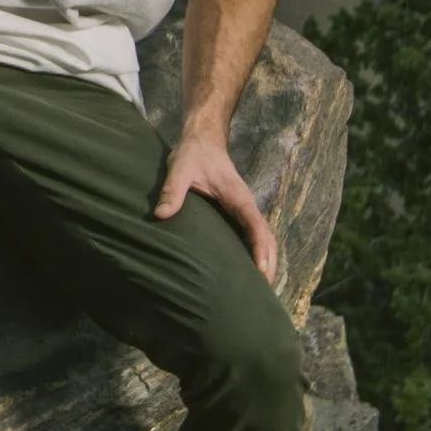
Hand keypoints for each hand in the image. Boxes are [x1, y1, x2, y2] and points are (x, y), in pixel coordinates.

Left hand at [153, 128, 279, 285]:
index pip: (255, 225)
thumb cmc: (193, 154)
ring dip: (266, 259)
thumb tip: (162, 214)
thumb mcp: (179, 169)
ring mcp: (243, 209)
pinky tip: (250, 270)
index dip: (261, 248)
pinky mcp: (237, 212)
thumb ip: (172, 190)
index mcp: (238, 197)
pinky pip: (252, 234)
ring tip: (262, 288)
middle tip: (264, 291)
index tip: (263, 270)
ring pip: (262, 237)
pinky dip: (257, 251)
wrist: (202, 139)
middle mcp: (245, 205)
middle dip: (269, 262)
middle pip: (266, 237)